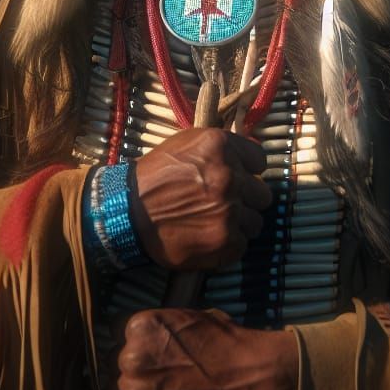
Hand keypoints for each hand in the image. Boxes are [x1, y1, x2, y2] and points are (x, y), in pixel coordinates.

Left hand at [118, 308, 298, 389]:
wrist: (250, 380)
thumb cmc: (225, 344)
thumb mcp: (189, 319)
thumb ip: (161, 330)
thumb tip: (149, 340)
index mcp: (141, 327)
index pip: (127, 338)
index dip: (146, 348)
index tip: (161, 356)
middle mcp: (132, 358)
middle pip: (125, 366)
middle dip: (144, 371)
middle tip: (169, 377)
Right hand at [130, 127, 270, 269]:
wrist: (126, 213)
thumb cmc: (154, 177)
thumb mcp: (186, 145)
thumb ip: (221, 149)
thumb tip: (251, 158)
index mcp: (221, 146)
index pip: (259, 161)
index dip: (247, 171)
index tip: (236, 178)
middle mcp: (230, 176)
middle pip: (262, 194)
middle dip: (245, 200)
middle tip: (221, 204)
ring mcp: (230, 210)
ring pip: (255, 222)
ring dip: (238, 224)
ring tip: (211, 223)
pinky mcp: (226, 242)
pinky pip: (242, 245)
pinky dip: (227, 245)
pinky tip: (205, 237)